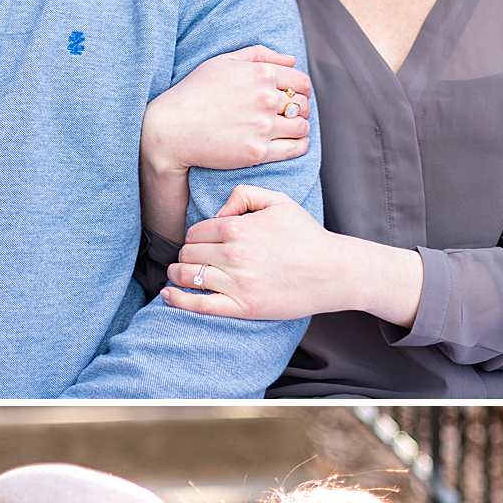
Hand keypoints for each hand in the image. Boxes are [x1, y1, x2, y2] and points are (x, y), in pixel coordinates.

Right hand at [142, 48, 311, 175]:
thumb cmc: (194, 92)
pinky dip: (299, 145)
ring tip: (290, 129)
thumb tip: (292, 60)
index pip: (301, 82)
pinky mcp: (257, 151)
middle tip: (290, 115)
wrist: (172, 129)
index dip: (301, 90)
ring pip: (302, 127)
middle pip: (303, 105)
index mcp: (261, 74)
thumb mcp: (223, 61)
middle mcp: (266, 99)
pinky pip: (295, 148)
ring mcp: (263, 127)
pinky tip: (292, 143)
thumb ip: (259, 55)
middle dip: (300, 109)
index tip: (294, 97)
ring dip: (300, 127)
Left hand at [162, 184, 344, 320]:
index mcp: (238, 228)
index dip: (193, 238)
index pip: (195, 232)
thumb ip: (244, 195)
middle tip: (189, 260)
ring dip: (178, 276)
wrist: (333, 271)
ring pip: (188, 277)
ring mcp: (237, 283)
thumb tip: (218, 212)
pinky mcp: (243, 307)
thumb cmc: (307, 236)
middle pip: (188, 254)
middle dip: (185, 256)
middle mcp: (233, 255)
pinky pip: (199, 305)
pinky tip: (168, 296)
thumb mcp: (279, 201)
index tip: (198, 244)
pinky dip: (178, 300)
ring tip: (178, 276)